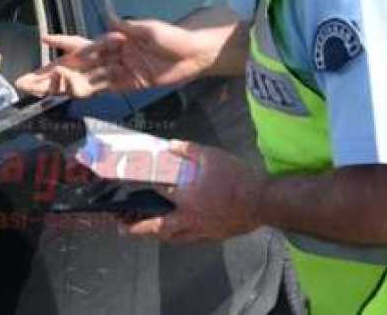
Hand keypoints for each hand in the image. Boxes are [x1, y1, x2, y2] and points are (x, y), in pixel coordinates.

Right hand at [15, 18, 219, 97]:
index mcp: (113, 40)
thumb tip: (110, 19)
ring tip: (38, 90)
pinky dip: (82, 91)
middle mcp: (110, 55)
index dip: (63, 43)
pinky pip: (100, 89)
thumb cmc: (173, 36)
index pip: (83, 43)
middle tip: (27, 80)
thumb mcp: (150, 29)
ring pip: (82, 80)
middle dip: (51, 73)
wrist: (194, 53)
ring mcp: (117, 71)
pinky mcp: (126, 84)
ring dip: (60, 85)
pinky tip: (66, 94)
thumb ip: (130, 27)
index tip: (43, 40)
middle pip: (75, 66)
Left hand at [125, 140, 263, 241]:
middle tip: (122, 227)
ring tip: (143, 231)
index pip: (155, 191)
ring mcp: (201, 230)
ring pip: (171, 238)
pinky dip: (175, 237)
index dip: (137, 186)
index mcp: (186, 197)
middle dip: (136, 229)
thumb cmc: (237, 178)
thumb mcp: (212, 156)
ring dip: (155, 235)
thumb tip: (170, 146)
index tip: (123, 183)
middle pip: (156, 228)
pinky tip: (174, 232)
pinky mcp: (212, 236)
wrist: (264, 202)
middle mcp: (189, 218)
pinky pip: (187, 240)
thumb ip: (188, 150)